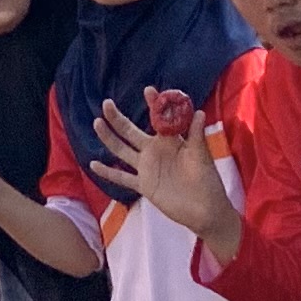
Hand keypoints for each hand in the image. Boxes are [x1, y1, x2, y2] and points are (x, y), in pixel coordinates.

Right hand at [91, 94, 240, 250]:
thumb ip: (196, 135)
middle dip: (118, 118)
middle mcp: (155, 151)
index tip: (147, 89)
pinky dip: (108, 172)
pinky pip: (122, 178)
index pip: (159, 118)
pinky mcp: (143, 185)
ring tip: (97, 123)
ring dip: (109, 138)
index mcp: (170, 141)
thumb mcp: (202, 156)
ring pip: (122, 150)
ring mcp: (147, 167)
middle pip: (131, 132)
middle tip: (106, 104)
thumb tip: (198, 111)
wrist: (206, 211)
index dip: (154, 104)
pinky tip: (93, 164)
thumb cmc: (207, 181)